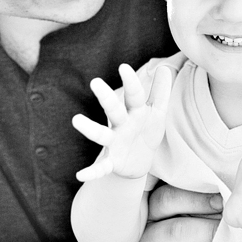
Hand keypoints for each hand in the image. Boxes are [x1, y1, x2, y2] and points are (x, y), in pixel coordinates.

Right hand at [73, 64, 172, 180]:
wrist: (139, 162)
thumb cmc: (146, 131)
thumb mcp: (156, 113)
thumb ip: (160, 91)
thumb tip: (165, 68)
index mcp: (134, 112)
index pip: (133, 95)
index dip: (131, 82)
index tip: (123, 67)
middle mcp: (121, 125)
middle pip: (114, 109)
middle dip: (107, 97)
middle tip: (95, 82)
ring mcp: (114, 143)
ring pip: (101, 135)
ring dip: (90, 128)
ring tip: (76, 120)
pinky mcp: (112, 162)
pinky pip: (101, 167)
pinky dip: (91, 171)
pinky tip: (80, 175)